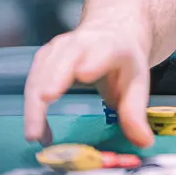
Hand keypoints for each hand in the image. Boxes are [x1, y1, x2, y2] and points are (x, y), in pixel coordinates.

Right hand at [23, 23, 153, 148]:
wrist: (112, 32)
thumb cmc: (123, 61)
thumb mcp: (137, 82)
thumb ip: (135, 112)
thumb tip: (144, 142)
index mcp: (111, 46)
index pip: (103, 50)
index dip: (94, 60)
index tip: (83, 73)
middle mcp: (82, 42)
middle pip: (65, 58)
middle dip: (53, 78)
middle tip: (45, 100)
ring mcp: (60, 47)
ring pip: (42, 71)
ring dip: (35, 102)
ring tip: (34, 134)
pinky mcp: (45, 56)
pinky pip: (34, 79)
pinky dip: (31, 106)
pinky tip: (37, 130)